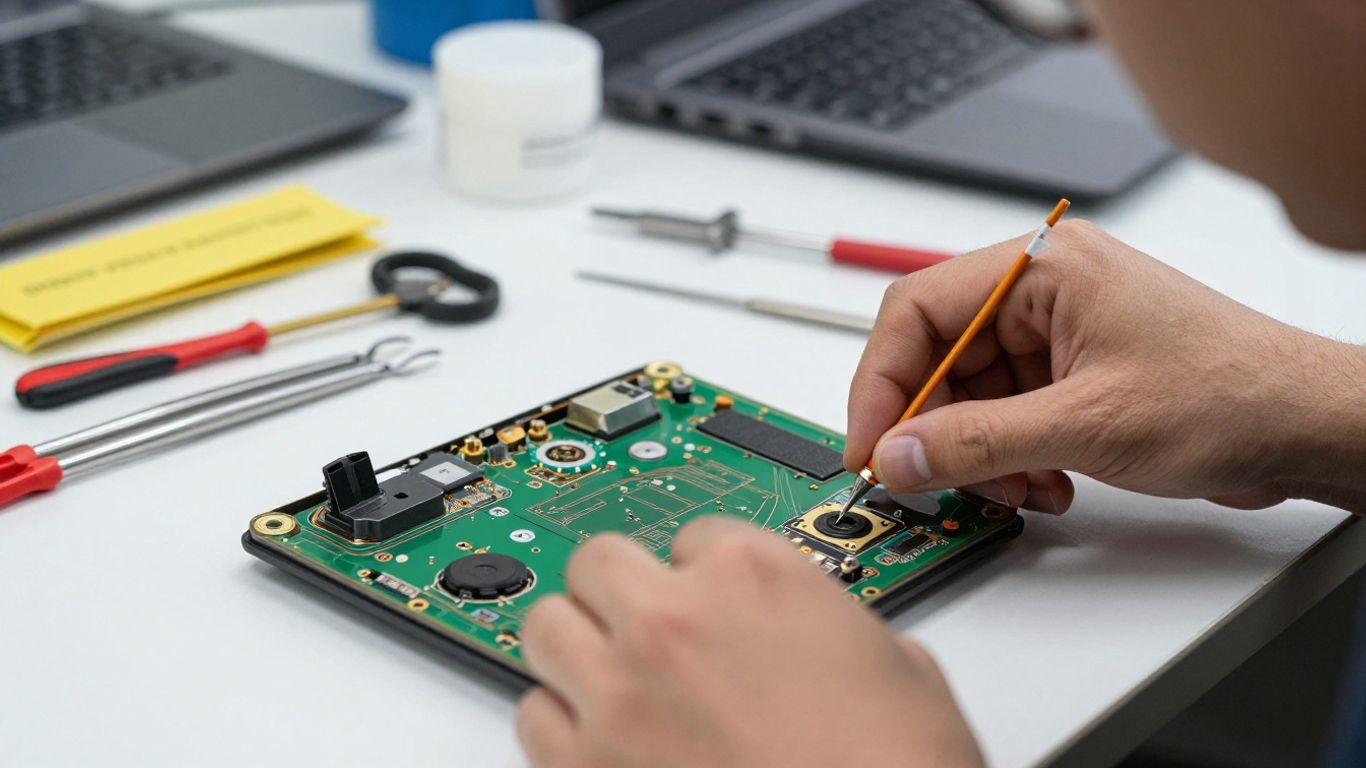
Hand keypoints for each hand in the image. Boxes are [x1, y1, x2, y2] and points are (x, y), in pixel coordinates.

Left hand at [516, 517, 983, 767]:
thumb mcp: (899, 665)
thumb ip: (828, 622)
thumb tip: (814, 633)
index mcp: (752, 573)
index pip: (691, 533)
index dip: (705, 574)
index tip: (712, 601)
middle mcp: (672, 618)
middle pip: (597, 562)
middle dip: (623, 592)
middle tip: (649, 627)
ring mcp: (618, 693)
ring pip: (545, 627)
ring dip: (579, 648)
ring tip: (615, 680)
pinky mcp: (583, 767)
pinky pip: (533, 715)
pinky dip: (561, 724)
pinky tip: (601, 741)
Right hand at [846, 219, 1365, 513]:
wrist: (1306, 425)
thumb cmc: (1230, 394)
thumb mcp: (1087, 425)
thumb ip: (979, 442)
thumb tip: (900, 454)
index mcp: (1042, 268)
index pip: (917, 309)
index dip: (881, 381)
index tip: (871, 443)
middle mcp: (1043, 291)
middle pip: (938, 356)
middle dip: (936, 427)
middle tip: (932, 479)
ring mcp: (1058, 332)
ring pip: (971, 394)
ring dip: (980, 452)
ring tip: (1018, 487)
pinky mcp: (1074, 372)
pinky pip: (1007, 413)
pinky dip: (1012, 456)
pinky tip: (1047, 483)